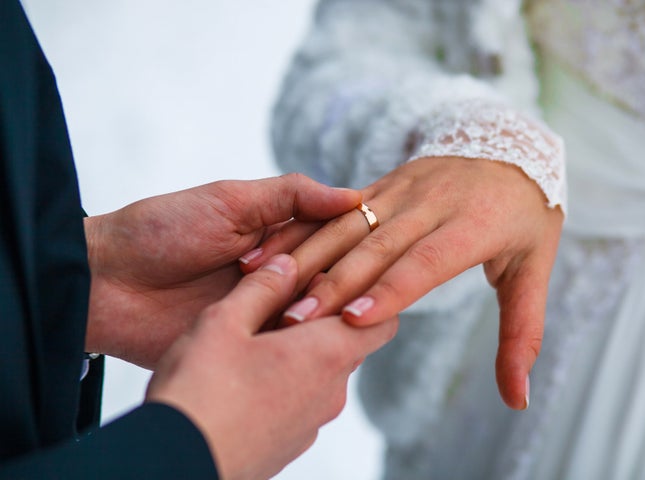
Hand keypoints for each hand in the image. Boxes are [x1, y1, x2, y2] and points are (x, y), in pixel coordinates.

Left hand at [84, 174, 360, 368]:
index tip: (367, 245)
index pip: (332, 239)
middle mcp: (279, 274)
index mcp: (278, 236)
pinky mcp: (247, 345)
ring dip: (322, 315)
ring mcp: (264, 311)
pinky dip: (299, 346)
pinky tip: (318, 347)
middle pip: (329, 278)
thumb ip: (290, 196)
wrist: (103, 283)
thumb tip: (354, 197)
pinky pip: (284, 348)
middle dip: (336, 282)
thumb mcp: (229, 201)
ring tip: (334, 316)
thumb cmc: (162, 230)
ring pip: (313, 315)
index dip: (347, 243)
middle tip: (342, 288)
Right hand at [146, 254, 397, 479]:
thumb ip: (262, 287)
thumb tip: (287, 264)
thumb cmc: (200, 393)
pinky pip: (300, 403)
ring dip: (300, 353)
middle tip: (281, 303)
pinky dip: (285, 384)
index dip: (365, 297)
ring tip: (254, 340)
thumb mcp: (224, 322)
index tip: (331, 283)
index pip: (382, 321)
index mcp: (326, 355)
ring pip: (321, 374)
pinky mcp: (289, 445)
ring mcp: (311, 424)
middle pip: (347, 345)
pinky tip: (243, 378)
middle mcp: (331, 393)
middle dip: (322, 321)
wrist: (175, 464)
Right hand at [240, 157, 562, 409]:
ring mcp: (401, 189)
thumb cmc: (523, 217)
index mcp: (472, 224)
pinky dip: (300, 231)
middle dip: (334, 283)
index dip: (391, 290)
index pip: (426, 261)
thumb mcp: (533, 269)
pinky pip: (334, 209)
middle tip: (297, 320)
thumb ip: (522, 334)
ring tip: (272, 290)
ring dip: (308, 258)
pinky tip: (267, 254)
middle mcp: (431, 202)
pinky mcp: (380, 184)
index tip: (355, 320)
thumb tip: (519, 399)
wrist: (508, 145)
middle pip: (377, 245)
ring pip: (346, 225)